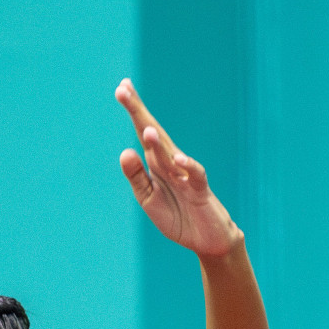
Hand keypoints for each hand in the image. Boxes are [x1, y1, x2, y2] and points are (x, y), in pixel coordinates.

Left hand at [115, 78, 241, 258]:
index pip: (143, 134)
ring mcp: (187, 176)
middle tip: (123, 89)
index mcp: (157, 164)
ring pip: (171, 154)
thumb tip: (125, 151)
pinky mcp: (201, 192)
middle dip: (138, 113)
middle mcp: (171, 164)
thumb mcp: (148, 199)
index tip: (121, 88)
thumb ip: (136, 177)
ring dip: (157, 141)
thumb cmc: (177, 216)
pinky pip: (196, 176)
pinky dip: (188, 167)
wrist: (206, 240)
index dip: (133, 112)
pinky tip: (178, 160)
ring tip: (143, 126)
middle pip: (153, 134)